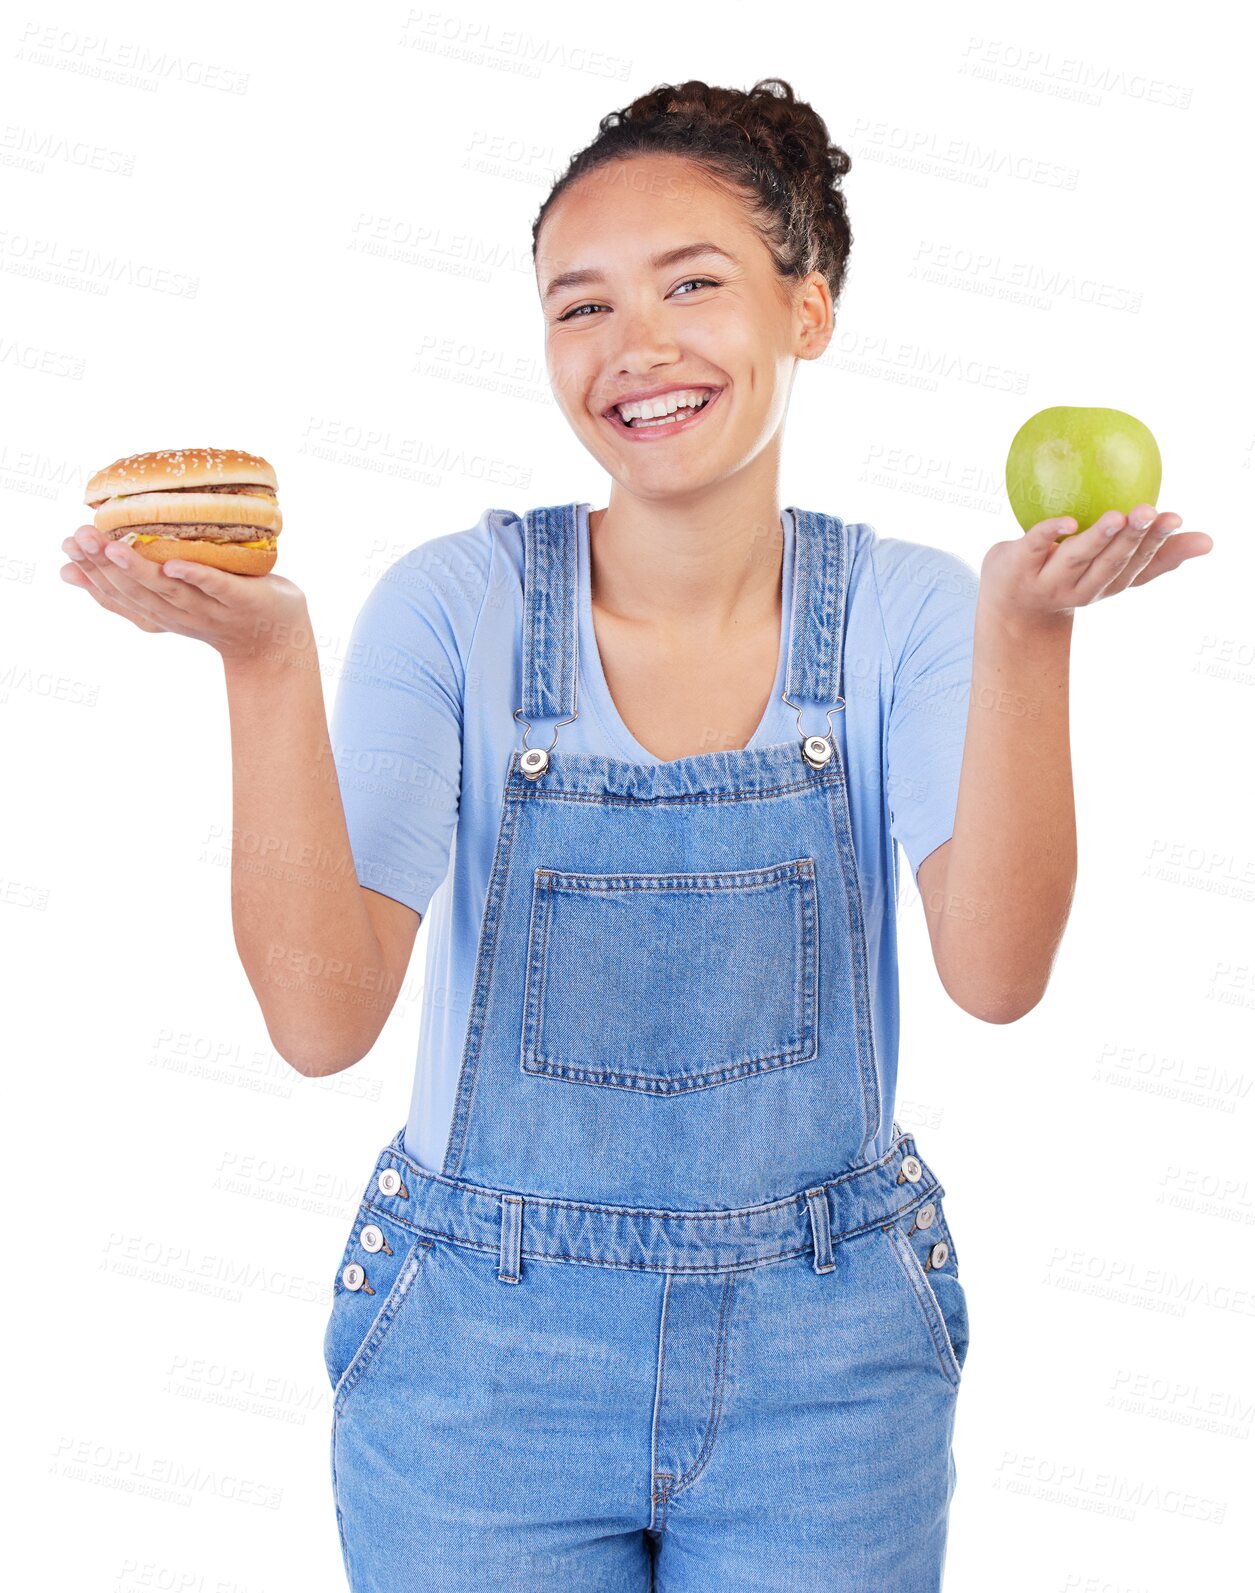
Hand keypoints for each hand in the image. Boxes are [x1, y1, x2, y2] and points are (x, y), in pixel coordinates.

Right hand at [60, 526, 311, 665]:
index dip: (89, 575)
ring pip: (169, 592)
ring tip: (112, 547)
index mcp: (160, 616)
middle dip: (103, 566)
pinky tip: (176, 566)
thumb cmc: (219, 609)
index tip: (64, 548)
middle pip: (136, 593)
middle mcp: (181, 616)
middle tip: (77, 536)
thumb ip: (130, 587)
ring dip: (139, 570)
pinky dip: (196, 578)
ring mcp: (212, 611)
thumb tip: (69, 570)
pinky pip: (217, 588)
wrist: (277, 642)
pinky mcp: (243, 602)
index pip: (117, 597)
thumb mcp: (168, 601)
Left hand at [979, 504, 1212, 627]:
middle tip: (1149, 512)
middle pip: (1111, 564)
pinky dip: (1050, 534)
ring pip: (1077, 559)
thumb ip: (1154, 554)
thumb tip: (1206, 541)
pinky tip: (1066, 522)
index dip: (1158, 546)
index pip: (1139, 568)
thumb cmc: (1068, 576)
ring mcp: (1048, 580)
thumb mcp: (1110, 570)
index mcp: (1108, 584)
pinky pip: (1034, 546)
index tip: (1175, 519)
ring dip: (1097, 539)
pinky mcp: (1018, 565)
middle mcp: (1082, 587)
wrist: (1008, 605)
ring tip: (1117, 517)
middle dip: (1132, 539)